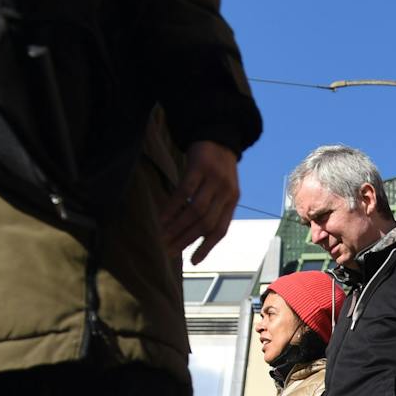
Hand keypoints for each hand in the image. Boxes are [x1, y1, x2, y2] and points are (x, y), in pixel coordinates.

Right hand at [162, 140, 239, 263]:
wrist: (218, 134)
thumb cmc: (217, 166)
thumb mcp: (223, 188)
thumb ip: (214, 208)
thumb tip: (196, 233)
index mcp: (232, 201)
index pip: (220, 230)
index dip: (207, 247)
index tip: (193, 262)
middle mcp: (226, 192)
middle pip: (206, 223)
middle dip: (186, 240)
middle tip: (169, 250)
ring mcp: (213, 180)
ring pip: (195, 210)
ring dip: (178, 226)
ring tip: (163, 236)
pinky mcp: (199, 167)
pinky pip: (184, 192)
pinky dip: (172, 207)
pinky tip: (162, 217)